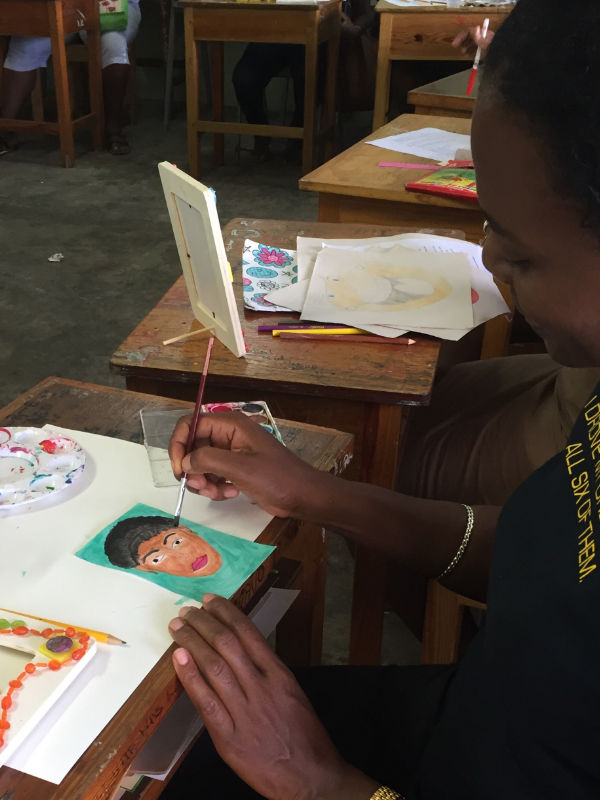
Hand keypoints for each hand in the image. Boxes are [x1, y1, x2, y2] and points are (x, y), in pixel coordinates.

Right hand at [168, 411, 322, 517]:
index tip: (178, 468)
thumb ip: (208, 459)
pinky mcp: (234, 469)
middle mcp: (228, 434)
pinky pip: (212, 475)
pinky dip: (214, 487)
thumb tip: (184, 461)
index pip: (191, 424)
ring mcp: (231, 452)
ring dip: (203, 481)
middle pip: (193, 446)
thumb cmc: (277, 477)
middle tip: (200, 487)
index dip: (179, 444)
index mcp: (231, 424)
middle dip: (192, 468)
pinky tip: (229, 494)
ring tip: (217, 493)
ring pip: (200, 463)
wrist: (302, 496)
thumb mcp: (240, 467)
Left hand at [169, 596, 377, 799]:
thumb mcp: (294, 695)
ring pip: (214, 667)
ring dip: (192, 642)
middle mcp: (262, 689)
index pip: (249, 634)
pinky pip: (205, 702)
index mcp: (280, 676)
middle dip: (204, 623)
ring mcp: (245, 713)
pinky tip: (178, 659)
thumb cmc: (305, 738)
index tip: (211, 601)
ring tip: (178, 627)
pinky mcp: (229, 738)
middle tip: (187, 611)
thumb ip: (269, 673)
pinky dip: (190, 677)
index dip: (227, 613)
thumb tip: (242, 652)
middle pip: (227, 644)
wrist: (312, 780)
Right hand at [452, 25, 493, 56]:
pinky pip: (475, 48)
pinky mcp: (484, 49)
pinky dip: (470, 51)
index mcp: (482, 34)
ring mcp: (484, 43)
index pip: (469, 31)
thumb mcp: (485, 45)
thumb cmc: (495, 50)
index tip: (455, 44)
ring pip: (472, 42)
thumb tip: (475, 28)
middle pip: (470, 36)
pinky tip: (468, 56)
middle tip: (458, 48)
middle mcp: (482, 36)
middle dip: (463, 42)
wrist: (502, 57)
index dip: (461, 37)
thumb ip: (479, 37)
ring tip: (463, 53)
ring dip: (466, 47)